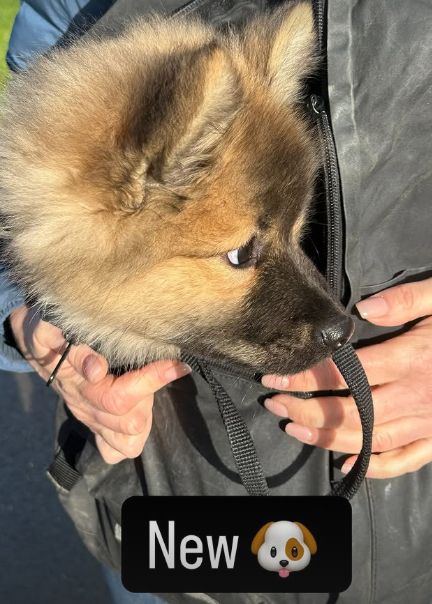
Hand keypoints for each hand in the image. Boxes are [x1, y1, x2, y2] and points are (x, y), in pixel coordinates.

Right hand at [9, 305, 190, 462]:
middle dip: (149, 397)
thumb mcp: (51, 330)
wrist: (39, 344)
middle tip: (157, 370)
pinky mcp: (95, 425)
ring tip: (147, 390)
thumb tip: (97, 370)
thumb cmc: (50, 332)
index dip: (153, 380)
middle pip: (130, 422)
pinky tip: (138, 411)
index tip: (177, 364)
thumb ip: (73, 349)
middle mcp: (86, 408)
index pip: (120, 397)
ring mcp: (90, 420)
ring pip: (128, 440)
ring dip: (145, 416)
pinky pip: (116, 451)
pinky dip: (133, 437)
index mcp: (79, 386)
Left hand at [262, 278, 431, 478]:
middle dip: (306, 410)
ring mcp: (430, 423)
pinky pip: (406, 459)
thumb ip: (407, 301)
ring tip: (294, 429)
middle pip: (350, 412)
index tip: (275, 376)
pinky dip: (377, 466)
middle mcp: (417, 397)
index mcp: (413, 360)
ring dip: (328, 438)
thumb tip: (363, 310)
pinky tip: (349, 463)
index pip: (346, 373)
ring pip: (370, 439)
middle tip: (274, 404)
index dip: (306, 377)